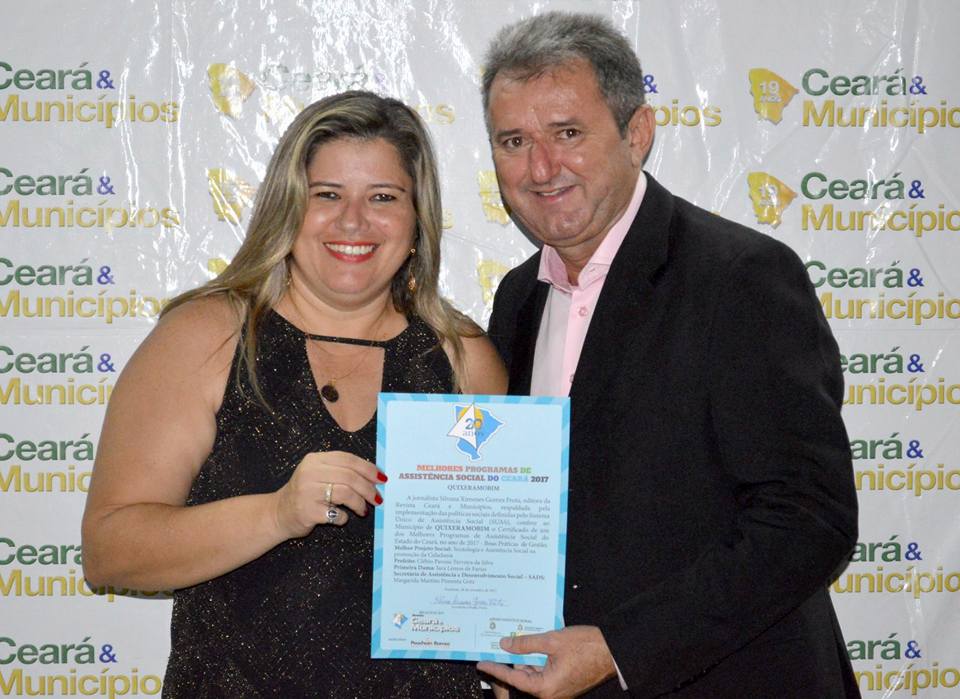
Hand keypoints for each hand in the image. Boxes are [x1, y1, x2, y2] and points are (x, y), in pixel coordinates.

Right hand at [273, 451, 383, 536]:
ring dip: (359, 503)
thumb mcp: (318, 474)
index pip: (348, 459)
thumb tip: (375, 476)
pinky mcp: (307, 511)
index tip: (382, 478)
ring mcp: (306, 492)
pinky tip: (343, 518)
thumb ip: (341, 471)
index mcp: (315, 460)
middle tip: (377, 498)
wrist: (278, 513)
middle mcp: (309, 473)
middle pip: (349, 476)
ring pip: (345, 493)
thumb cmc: (306, 493)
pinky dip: (344, 517)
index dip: (368, 468)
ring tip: (363, 510)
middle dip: (368, 488)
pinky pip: (335, 514)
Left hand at [477, 626, 616, 698]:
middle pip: (523, 677)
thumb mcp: (552, 640)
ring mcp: (558, 689)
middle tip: (499, 645)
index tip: (482, 663)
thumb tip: (506, 644)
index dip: (496, 668)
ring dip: (525, 659)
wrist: (614, 651)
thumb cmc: (588, 647)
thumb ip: (526, 644)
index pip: (513, 678)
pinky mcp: (564, 682)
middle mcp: (551, 693)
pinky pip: (545, 672)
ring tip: (515, 641)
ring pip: (534, 673)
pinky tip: (532, 645)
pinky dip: (537, 660)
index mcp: (545, 687)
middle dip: (512, 661)